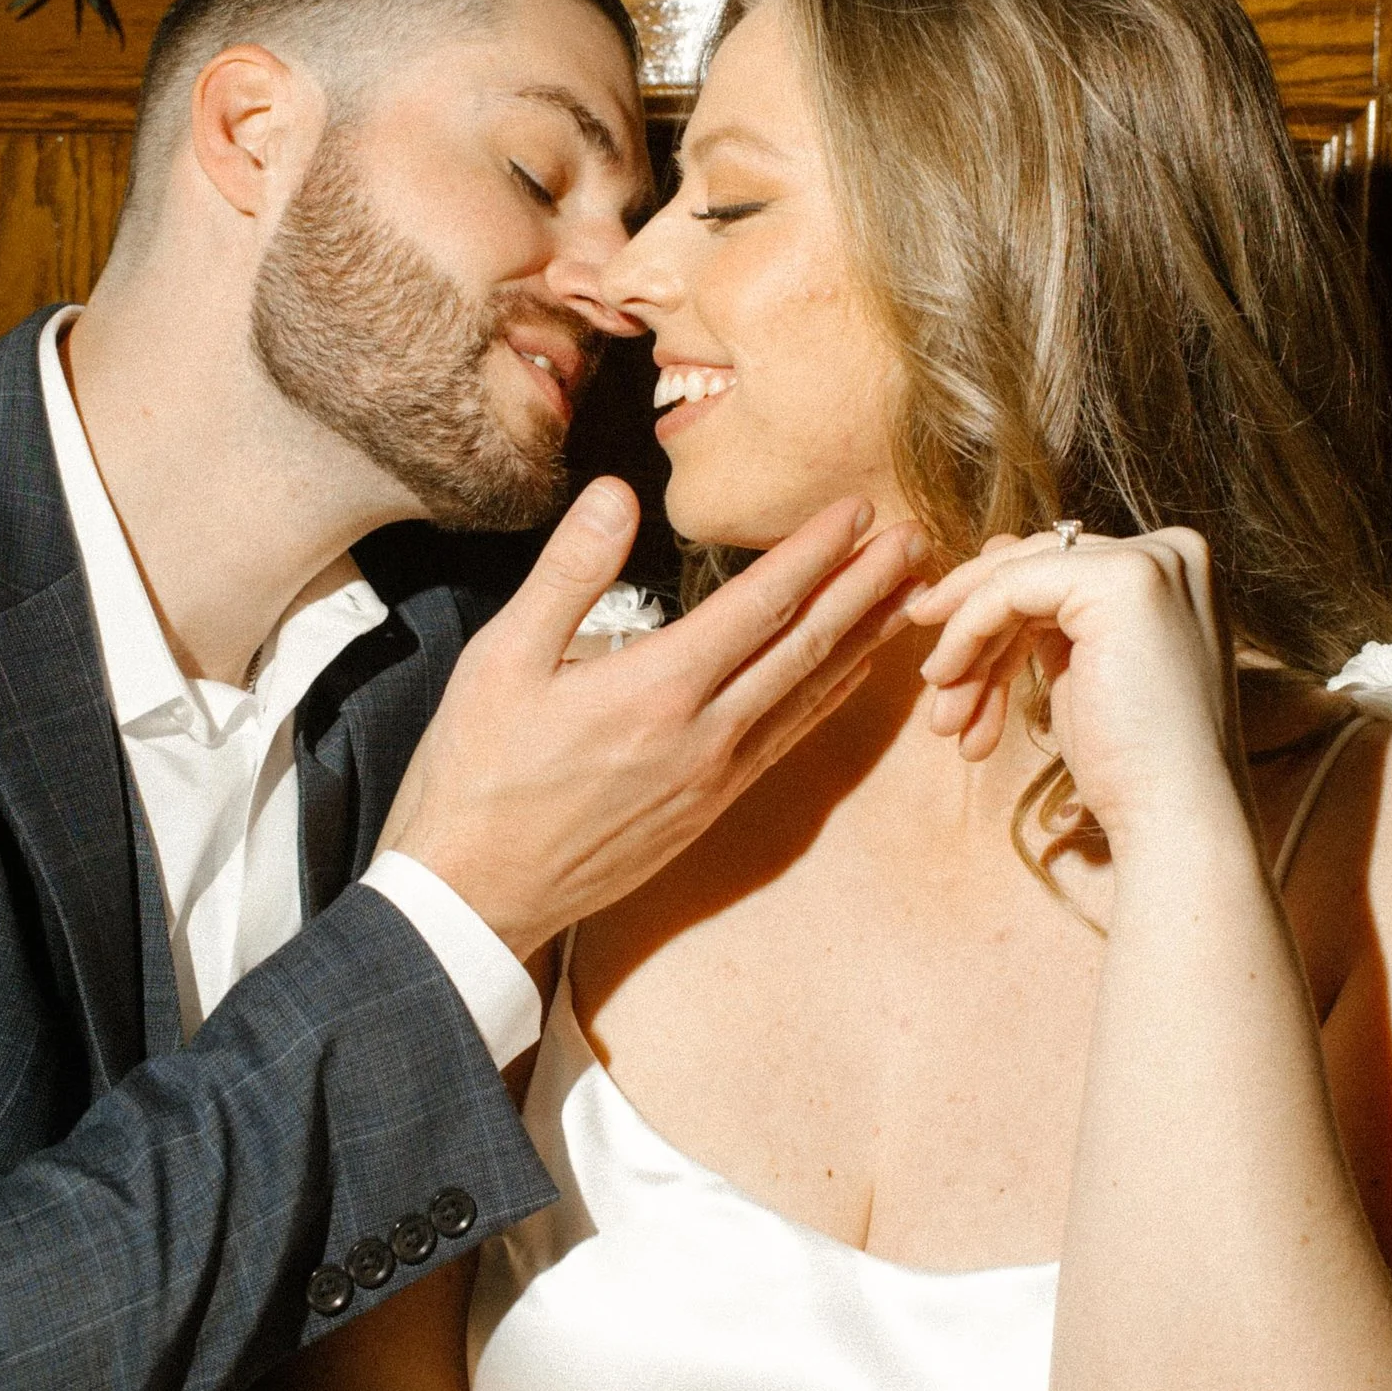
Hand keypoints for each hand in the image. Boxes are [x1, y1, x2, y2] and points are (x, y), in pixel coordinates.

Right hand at [378, 483, 925, 964]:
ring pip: (807, 696)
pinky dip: (826, 697)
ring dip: (861, 641)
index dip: (814, 553)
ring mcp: (713, 778)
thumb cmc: (476, 775)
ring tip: (906, 598)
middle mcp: (702, 736)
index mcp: (656, 690)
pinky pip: (786, 740)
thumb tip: (614, 495)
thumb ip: (567, 573)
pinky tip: (847, 676)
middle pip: (804, 648)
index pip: (758, 605)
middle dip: (864, 589)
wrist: (475, 895)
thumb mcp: (500, 659)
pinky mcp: (708, 809)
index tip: (855, 510)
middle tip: (916, 541)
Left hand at [907, 525, 1241, 852]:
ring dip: (967, 646)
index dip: (994, 615)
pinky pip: (1010, 589)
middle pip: (1037, 569)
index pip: (1059, 572)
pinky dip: (968, 631)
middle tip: (940, 700)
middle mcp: (1171, 551)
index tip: (946, 667)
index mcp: (1171, 567)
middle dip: (978, 636)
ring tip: (945, 719)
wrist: (1174, 816)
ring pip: (1017, 578)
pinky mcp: (1121, 580)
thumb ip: (1047, 611)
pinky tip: (948, 680)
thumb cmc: (1130, 762)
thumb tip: (992, 547)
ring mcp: (1151, 560)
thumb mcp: (1081, 667)